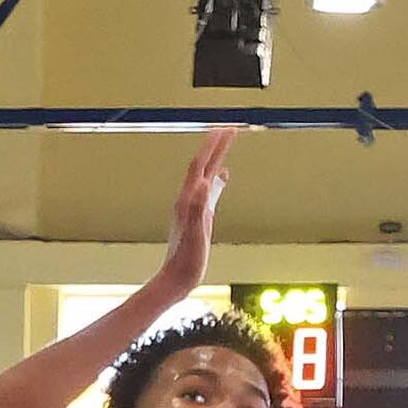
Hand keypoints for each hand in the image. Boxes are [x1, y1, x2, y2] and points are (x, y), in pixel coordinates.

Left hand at [158, 127, 237, 298]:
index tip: (226, 129)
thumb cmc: (187, 260)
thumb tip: (205, 183)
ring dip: (216, 158)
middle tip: (230, 128)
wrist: (177, 279)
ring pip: (206, 175)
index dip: (213, 146)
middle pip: (203, 165)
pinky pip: (209, 191)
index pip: (202, 165)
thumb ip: (198, 207)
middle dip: (216, 145)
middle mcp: (189, 199)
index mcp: (189, 199)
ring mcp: (193, 207)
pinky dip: (217, 179)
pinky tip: (222, 178)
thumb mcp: (196, 233)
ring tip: (226, 144)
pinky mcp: (199, 217)